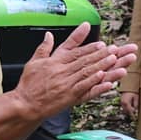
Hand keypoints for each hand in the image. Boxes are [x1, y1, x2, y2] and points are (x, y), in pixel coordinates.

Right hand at [14, 22, 137, 119]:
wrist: (24, 104)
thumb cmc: (29, 85)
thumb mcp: (34, 62)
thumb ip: (44, 48)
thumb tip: (48, 35)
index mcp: (55, 62)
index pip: (75, 51)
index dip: (90, 47)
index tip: (102, 43)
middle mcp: (62, 71)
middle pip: (85, 61)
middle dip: (102, 54)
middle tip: (116, 49)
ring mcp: (67, 84)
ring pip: (88, 73)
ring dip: (103, 66)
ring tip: (115, 60)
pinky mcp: (69, 97)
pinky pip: (86, 90)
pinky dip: (97, 85)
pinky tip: (107, 81)